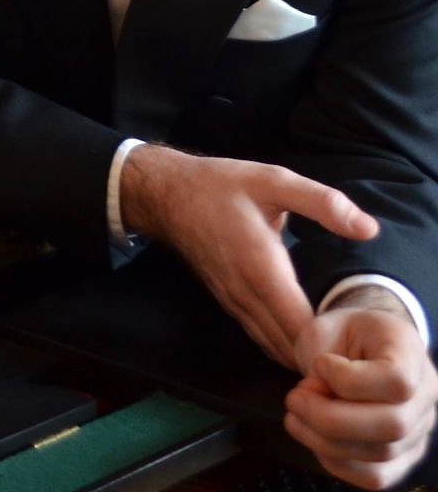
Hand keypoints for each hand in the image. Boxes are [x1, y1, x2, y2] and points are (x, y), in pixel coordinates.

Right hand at [120, 145, 377, 366]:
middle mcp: (245, 294)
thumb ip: (322, 203)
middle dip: (321, 354)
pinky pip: (259, 336)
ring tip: (335, 349)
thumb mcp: (273, 180)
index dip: (331, 342)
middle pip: (289, 346)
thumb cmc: (221, 185)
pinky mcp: (227, 303)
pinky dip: (283, 345)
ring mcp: (233, 302)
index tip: (358, 336)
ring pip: (273, 346)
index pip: (302, 328)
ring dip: (302, 353)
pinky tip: (302, 341)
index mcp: (261, 268)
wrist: (166, 195)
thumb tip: (369, 229)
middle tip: (356, 347)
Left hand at [285, 299, 437, 488]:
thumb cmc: (343, 333)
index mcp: (409, 352)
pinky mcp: (403, 458)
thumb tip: (317, 397)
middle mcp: (426, 396)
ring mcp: (419, 431)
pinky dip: (335, 462)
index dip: (349, 379)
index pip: (396, 381)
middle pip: (392, 425)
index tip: (320, 364)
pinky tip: (312, 434)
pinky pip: (374, 476)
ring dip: (324, 440)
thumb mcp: (326, 327)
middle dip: (329, 417)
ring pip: (380, 455)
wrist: (362, 346)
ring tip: (296, 414)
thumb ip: (321, 360)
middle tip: (293, 398)